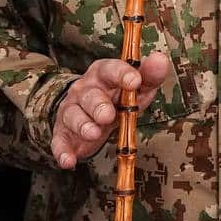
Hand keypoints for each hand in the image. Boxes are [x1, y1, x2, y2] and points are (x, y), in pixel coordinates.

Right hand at [51, 53, 169, 169]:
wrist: (93, 111)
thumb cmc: (120, 95)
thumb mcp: (137, 85)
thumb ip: (149, 75)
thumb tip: (160, 59)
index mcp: (104, 73)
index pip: (111, 69)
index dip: (123, 74)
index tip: (135, 81)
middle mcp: (84, 89)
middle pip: (89, 95)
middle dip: (98, 105)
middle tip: (108, 116)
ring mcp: (72, 109)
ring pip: (73, 115)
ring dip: (83, 125)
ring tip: (94, 134)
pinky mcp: (63, 131)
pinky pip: (59, 141)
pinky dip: (63, 151)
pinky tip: (68, 160)